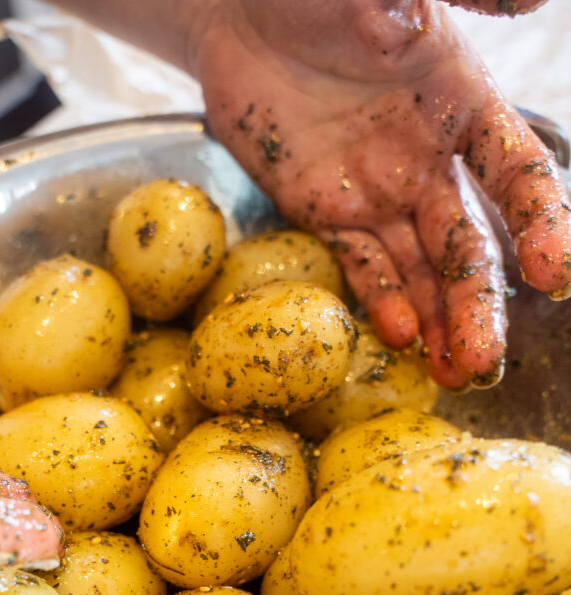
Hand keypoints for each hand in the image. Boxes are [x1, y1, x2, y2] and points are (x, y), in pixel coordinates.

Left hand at [191, 0, 570, 386]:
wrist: (238, 11)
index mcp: (463, 105)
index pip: (519, 174)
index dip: (541, 222)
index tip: (554, 274)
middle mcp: (429, 161)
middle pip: (468, 245)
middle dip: (480, 303)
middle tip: (486, 361)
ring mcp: (379, 193)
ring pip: (421, 270)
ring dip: (440, 323)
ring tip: (455, 375)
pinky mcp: (330, 213)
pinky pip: (362, 266)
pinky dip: (380, 300)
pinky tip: (398, 337)